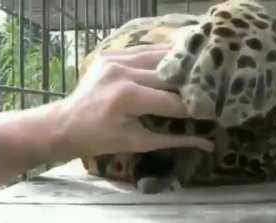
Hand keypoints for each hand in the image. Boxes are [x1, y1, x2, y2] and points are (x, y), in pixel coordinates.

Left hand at [54, 44, 213, 156]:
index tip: (210, 112)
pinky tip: (171, 64)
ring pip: (157, 55)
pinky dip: (158, 58)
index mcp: (128, 97)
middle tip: (205, 92)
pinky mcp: (110, 54)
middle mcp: (123, 71)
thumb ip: (174, 139)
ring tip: (193, 74)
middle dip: (187, 86)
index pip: (171, 101)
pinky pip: (141, 51)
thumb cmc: (100, 140)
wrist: (65, 124)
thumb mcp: (138, 142)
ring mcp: (114, 59)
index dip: (193, 108)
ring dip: (176, 65)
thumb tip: (207, 143)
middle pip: (167, 75)